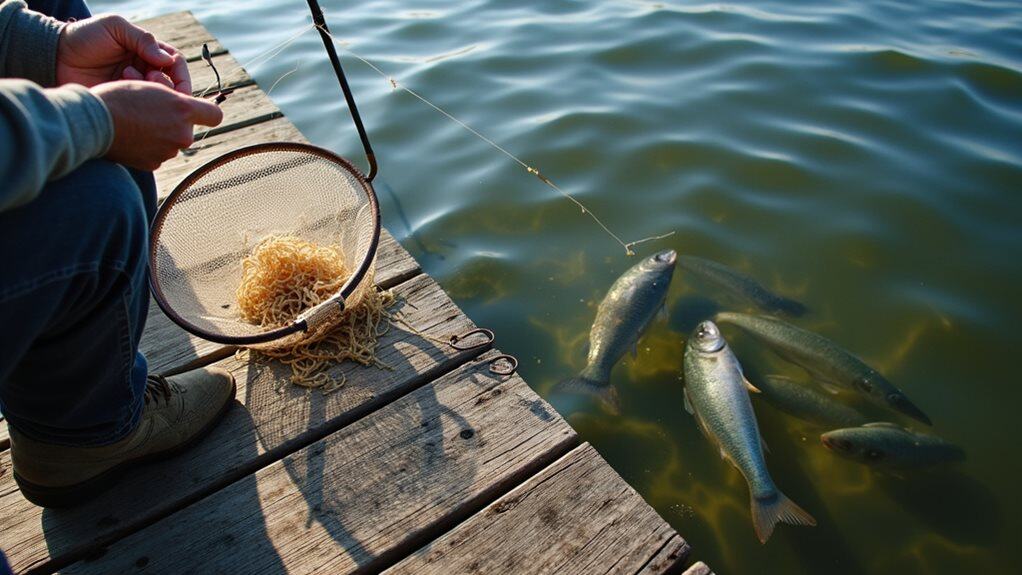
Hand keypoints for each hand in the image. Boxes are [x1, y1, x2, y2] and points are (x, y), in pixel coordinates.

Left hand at [56, 15, 190, 93]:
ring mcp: (134, 89)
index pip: (176, 66)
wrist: (55, 56)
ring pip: (158, 101)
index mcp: (148, 52)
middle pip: (172, 86)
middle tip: (149, 80)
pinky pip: (141, 112)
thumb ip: (143, 39)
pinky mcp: (123, 103)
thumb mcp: (115, 28)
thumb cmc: (84, 37)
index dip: (181, 76)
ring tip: (127, 79)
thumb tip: (168, 60)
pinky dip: (138, 106)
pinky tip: (121, 92)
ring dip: (150, 93)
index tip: (176, 82)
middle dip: (166, 85)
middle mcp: (145, 71)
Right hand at [92, 81, 222, 170]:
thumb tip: (189, 110)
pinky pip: (157, 154)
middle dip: (173, 122)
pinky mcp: (153, 164)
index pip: (215, 115)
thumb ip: (177, 100)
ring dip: (159, 134)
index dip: (206, 112)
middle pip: (186, 129)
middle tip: (148, 111)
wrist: (91, 123)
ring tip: (135, 123)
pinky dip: (147, 148)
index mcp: (183, 110)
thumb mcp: (151, 88)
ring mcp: (168, 152)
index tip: (198, 110)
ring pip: (170, 141)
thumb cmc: (119, 98)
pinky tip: (130, 137)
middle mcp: (182, 134)